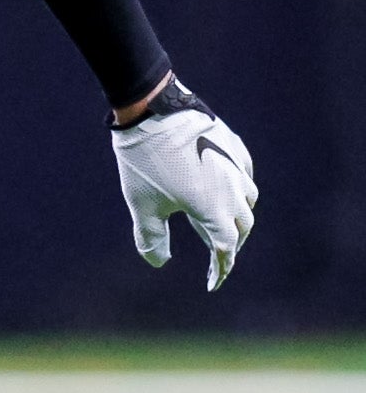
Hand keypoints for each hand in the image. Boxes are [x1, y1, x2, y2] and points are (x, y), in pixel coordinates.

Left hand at [110, 76, 256, 290]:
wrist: (151, 110)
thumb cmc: (144, 162)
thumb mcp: (143, 205)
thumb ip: (152, 238)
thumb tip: (159, 262)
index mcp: (214, 209)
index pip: (225, 249)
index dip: (219, 269)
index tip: (211, 283)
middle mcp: (233, 190)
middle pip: (241, 227)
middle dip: (230, 244)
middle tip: (215, 255)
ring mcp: (236, 165)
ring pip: (248, 200)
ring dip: (238, 216)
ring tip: (220, 222)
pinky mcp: (232, 144)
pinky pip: (245, 173)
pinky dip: (240, 188)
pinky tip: (228, 188)